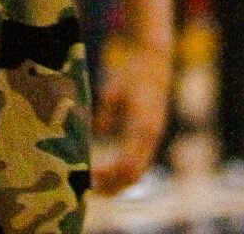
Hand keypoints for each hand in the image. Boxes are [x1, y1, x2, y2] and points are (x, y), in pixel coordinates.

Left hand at [93, 38, 172, 192]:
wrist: (153, 53)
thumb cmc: (129, 69)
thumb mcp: (111, 90)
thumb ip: (104, 116)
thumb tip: (96, 136)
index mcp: (141, 127)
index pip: (126, 167)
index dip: (107, 178)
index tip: (88, 178)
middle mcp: (151, 135)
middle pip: (134, 175)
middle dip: (113, 186)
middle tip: (90, 188)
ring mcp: (155, 133)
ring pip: (140, 170)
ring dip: (120, 180)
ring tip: (97, 182)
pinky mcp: (154, 129)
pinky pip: (142, 159)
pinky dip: (127, 169)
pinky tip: (110, 167)